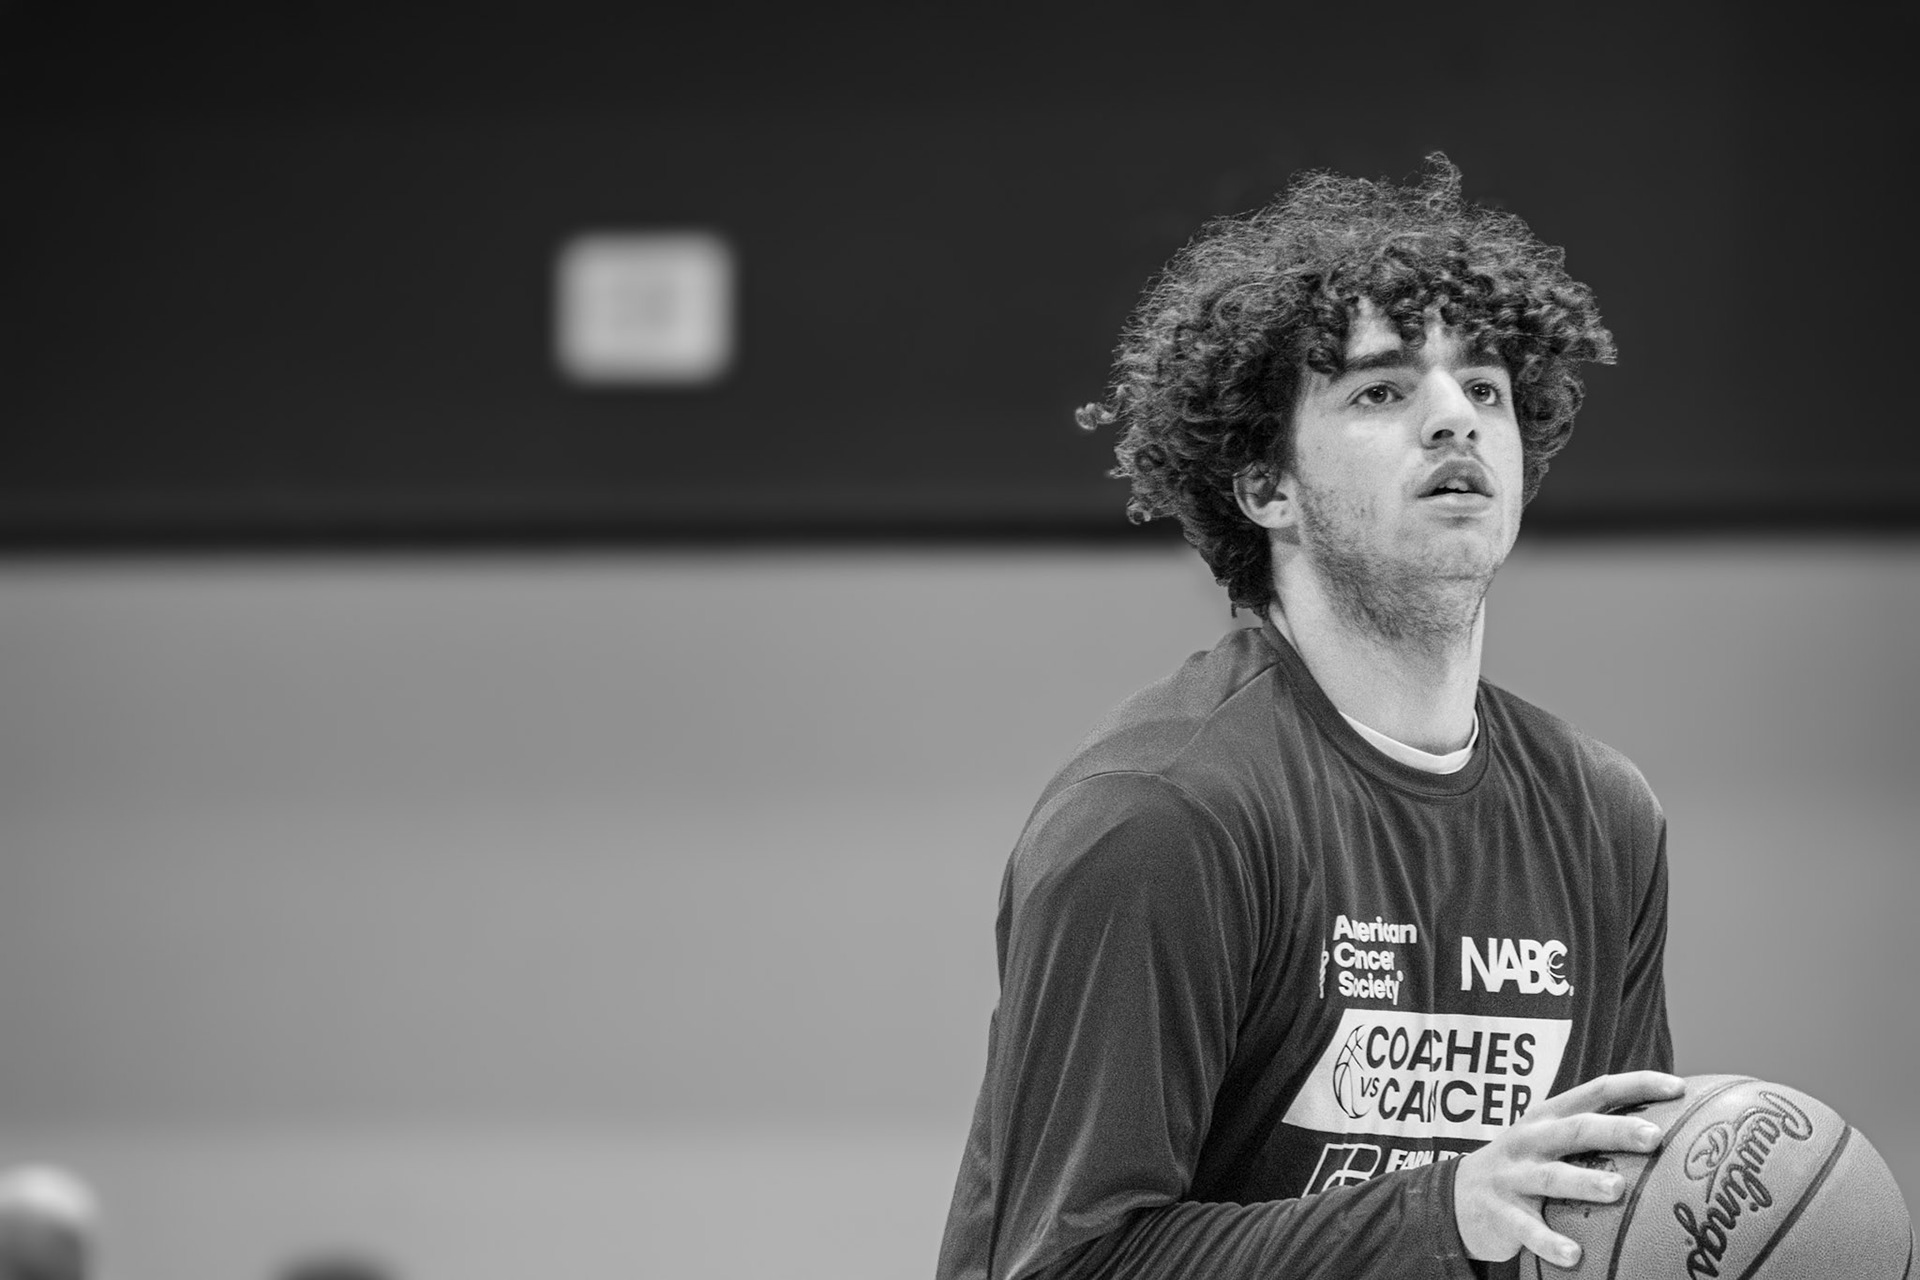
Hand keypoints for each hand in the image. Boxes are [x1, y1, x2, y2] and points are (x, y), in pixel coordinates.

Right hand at [1452, 1070, 1685, 1268]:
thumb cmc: (1522, 1166)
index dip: (1635, 1086)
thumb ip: (1590, 1135)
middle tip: (1654, 1137)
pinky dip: (1548, 1240)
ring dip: (1584, 1181)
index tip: (1677, 1088)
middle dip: (1615, 1130)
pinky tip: (1573, 1255)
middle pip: (1576, 1130)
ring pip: (1551, 1176)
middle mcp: (1530, 1140)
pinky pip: (1526, 1228)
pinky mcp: (1499, 1212)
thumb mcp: (1548, 1140)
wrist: (1456, 1196)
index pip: (1595, 1092)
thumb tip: (1664, 1134)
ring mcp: (1512, 1176)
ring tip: (1617, 1189)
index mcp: (1548, 1117)